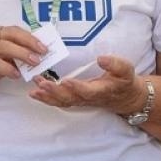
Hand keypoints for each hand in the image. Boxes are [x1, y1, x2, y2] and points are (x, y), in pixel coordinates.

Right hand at [0, 25, 48, 104]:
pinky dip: (7, 68)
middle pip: (11, 34)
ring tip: (34, 62)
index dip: (31, 36)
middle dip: (29, 42)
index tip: (46, 44)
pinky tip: (16, 75)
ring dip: (21, 53)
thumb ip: (13, 58)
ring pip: (4, 46)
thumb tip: (35, 58)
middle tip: (43, 51)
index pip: (15, 31)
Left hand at [28, 54, 144, 114]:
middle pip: (70, 98)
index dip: (77, 87)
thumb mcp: (126, 70)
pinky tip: (34, 92)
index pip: (88, 91)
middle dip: (55, 92)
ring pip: (62, 101)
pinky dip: (46, 98)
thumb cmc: (124, 81)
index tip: (65, 81)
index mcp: (102, 90)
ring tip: (35, 88)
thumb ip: (115, 64)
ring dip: (47, 96)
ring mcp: (81, 101)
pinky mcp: (75, 100)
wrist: (125, 98)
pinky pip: (59, 102)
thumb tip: (101, 58)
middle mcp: (89, 98)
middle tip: (42, 84)